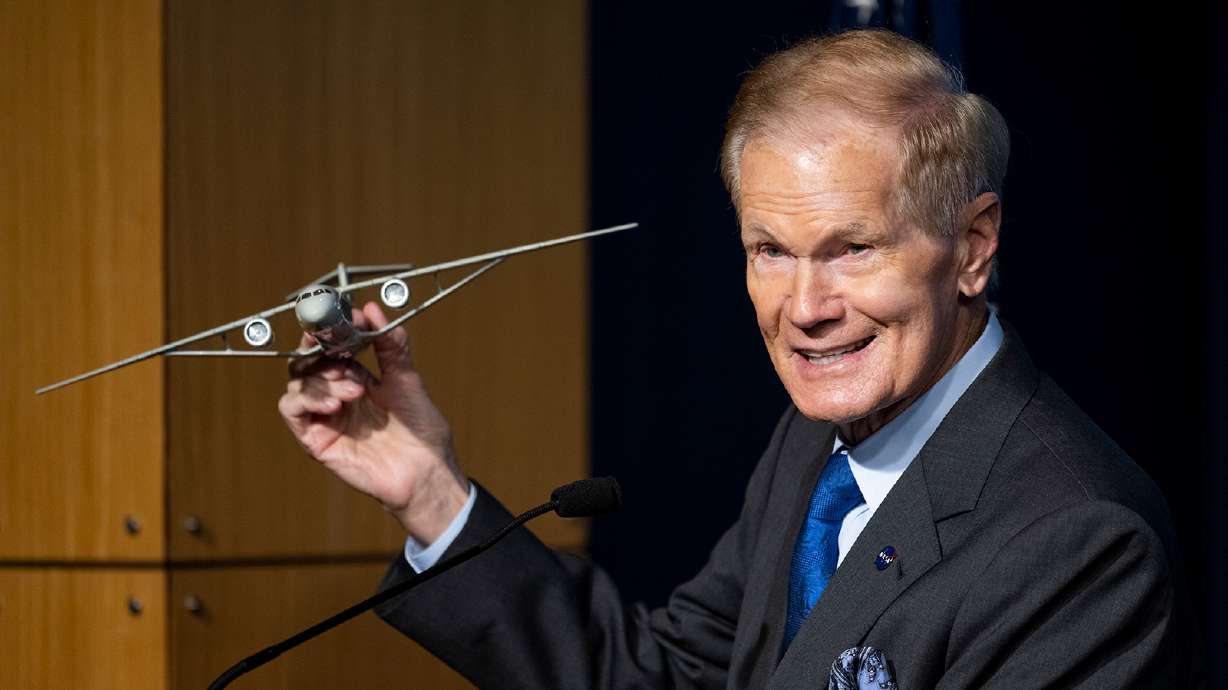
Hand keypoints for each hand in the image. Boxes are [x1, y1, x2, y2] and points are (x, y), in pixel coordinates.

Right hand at [278, 301, 468, 542]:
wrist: (426, 471)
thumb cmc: (421, 430)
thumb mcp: (407, 379)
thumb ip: (391, 345)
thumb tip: (373, 309)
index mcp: (356, 378)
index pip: (330, 346)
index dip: (332, 330)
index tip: (344, 317)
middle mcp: (336, 395)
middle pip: (306, 362)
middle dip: (318, 350)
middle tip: (337, 349)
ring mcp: (324, 417)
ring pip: (298, 383)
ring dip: (322, 380)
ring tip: (354, 390)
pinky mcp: (316, 439)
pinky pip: (292, 411)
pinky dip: (306, 400)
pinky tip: (334, 404)